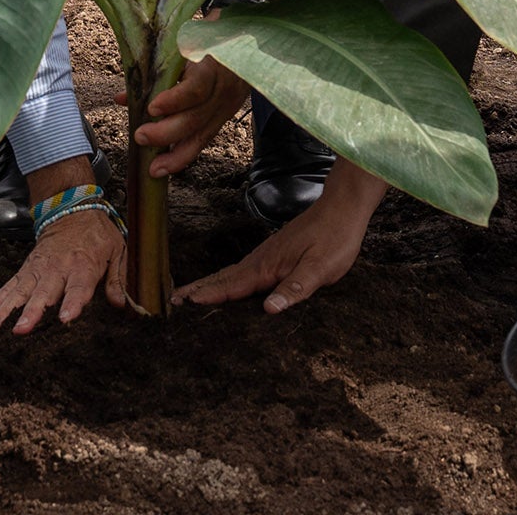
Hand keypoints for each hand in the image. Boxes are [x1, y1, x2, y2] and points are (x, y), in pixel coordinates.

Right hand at [0, 205, 126, 333]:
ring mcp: (39, 268)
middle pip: (44, 293)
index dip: (72, 304)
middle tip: (21, 329)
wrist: (71, 207)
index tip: (64, 319)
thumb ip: (117, 279)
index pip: (78, 288)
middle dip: (32, 311)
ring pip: (22, 291)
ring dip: (8, 309)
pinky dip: (0, 297)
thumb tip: (122, 305)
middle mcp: (58, 269)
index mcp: (83, 266)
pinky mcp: (27, 268)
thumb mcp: (117, 250)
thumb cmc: (97, 233)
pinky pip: (11, 284)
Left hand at [134, 51, 251, 179]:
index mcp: (213, 66)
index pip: (197, 87)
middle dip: (166, 133)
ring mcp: (226, 107)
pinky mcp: (224, 118)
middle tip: (140, 136)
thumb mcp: (184, 47)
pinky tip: (167, 166)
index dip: (174, 100)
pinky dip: (184, 155)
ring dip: (176, 156)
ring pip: (202, 136)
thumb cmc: (208, 41)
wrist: (248, 45)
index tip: (152, 108)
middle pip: (197, 118)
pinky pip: (204, 140)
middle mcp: (223, 90)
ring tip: (153, 169)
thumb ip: (155, 72)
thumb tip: (122, 98)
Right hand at [179, 159, 386, 313]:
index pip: (233, 285)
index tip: (184, 303)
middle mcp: (262, 259)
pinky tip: (227, 283)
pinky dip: (227, 278)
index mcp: (269, 265)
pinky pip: (243, 269)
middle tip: (173, 300)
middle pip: (224, 277)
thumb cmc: (335, 238)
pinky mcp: (275, 253)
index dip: (209, 295)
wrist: (343, 207)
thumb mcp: (321, 268)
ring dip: (209, 284)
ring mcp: (267, 254)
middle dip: (199, 289)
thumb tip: (269, 309)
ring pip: (231, 273)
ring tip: (189, 294)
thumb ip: (295, 287)